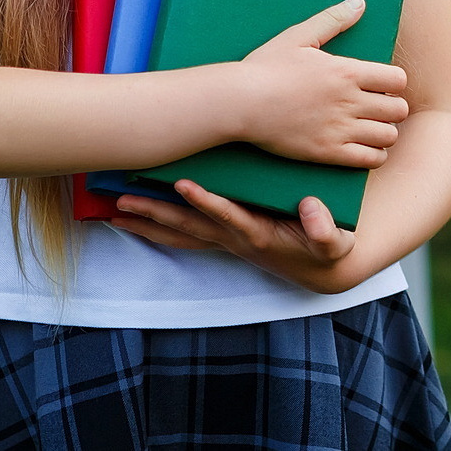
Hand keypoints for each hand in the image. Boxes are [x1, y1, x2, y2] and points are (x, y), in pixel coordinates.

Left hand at [110, 181, 362, 292]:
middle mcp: (235, 238)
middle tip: (123, 203)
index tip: (184, 185)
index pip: (229, 217)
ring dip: (148, 223)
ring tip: (115, 213)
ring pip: (181, 232)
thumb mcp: (334, 243)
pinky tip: (134, 217)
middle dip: (156, 214)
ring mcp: (226, 238)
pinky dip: (158, 226)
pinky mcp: (223, 236)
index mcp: (260, 234)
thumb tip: (314, 212)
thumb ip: (326, 232)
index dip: (207, 203)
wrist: (318, 266)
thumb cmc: (326, 247)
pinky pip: (184, 232)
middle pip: (190, 227)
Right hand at [232, 0, 408, 167]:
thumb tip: (359, 2)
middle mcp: (349, 101)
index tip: (379, 85)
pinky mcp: (328, 152)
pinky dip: (373, 155)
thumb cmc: (266, 67)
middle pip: (399, 109)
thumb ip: (332, 19)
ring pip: (389, 136)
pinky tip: (360, 146)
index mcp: (346, 71)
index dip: (393, 82)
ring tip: (369, 128)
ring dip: (384, 132)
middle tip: (376, 107)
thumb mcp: (298, 36)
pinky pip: (371, 160)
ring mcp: (340, 129)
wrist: (240, 102)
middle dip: (392, 107)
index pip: (398, 80)